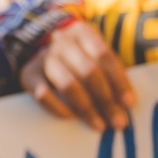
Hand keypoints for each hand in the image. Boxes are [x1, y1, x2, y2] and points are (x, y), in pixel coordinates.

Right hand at [20, 17, 135, 131]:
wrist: (40, 47)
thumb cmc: (78, 56)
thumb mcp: (93, 53)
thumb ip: (109, 72)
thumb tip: (126, 104)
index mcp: (82, 32)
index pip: (104, 56)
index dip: (119, 81)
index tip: (129, 104)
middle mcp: (61, 42)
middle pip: (88, 71)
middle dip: (106, 99)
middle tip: (118, 121)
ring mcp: (43, 57)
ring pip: (68, 84)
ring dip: (86, 108)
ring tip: (99, 125)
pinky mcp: (28, 74)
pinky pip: (44, 95)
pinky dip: (60, 108)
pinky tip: (73, 117)